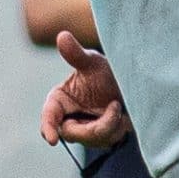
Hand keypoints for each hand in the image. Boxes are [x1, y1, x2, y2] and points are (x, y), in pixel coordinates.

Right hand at [40, 31, 130, 147]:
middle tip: (115, 106)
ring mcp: (84, 131)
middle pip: (72, 133)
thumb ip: (76, 54)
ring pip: (92, 139)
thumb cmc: (105, 70)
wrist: (129, 82)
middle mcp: (68, 118)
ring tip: (118, 105)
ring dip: (110, 124)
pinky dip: (116, 128)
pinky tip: (123, 115)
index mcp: (59, 101)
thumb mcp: (92, 62)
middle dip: (95, 125)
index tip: (52, 140)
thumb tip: (62, 36)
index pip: (49, 117)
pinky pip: (106, 141)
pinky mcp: (99, 138)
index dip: (48, 128)